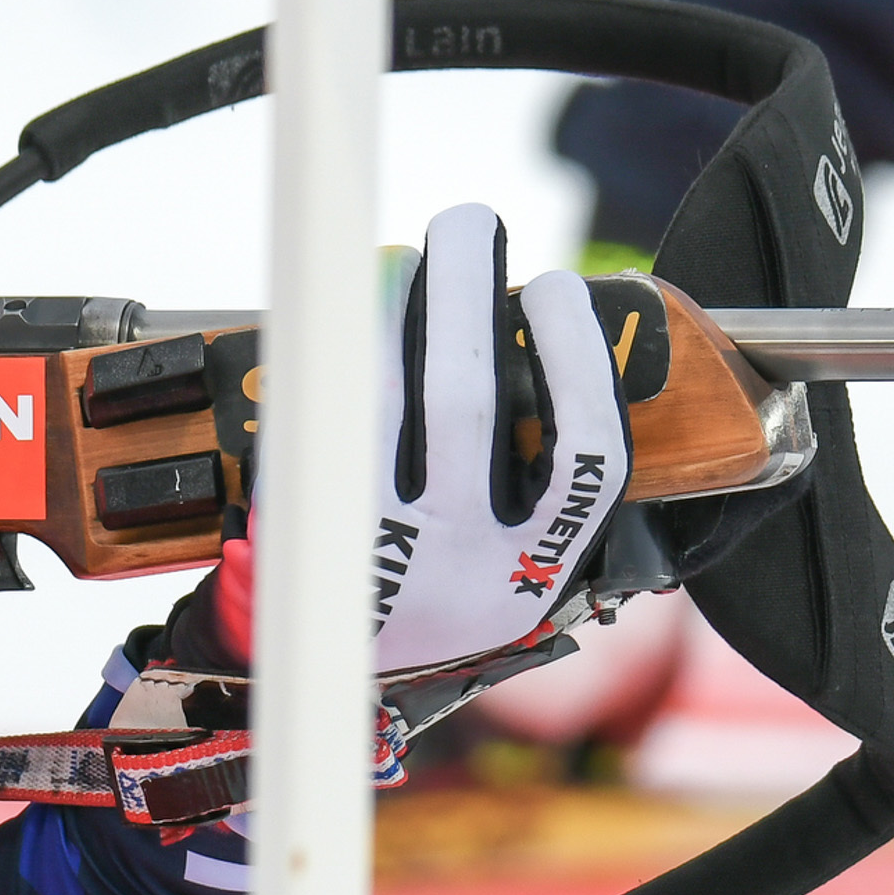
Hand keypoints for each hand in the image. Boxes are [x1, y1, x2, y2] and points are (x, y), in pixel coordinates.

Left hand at [368, 203, 629, 682]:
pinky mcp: (306, 531)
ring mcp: (373, 549)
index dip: (580, 359)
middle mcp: (456, 569)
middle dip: (467, 290)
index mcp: (532, 576)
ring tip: (406, 250)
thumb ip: (540, 485)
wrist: (328, 672)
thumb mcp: (511, 565)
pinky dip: (340, 351)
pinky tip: (349, 311)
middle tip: (469, 223)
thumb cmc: (437, 589)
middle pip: (467, 402)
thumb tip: (547, 337)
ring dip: (394, 303)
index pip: (587, 458)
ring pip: (383, 399)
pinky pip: (327, 417)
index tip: (559, 288)